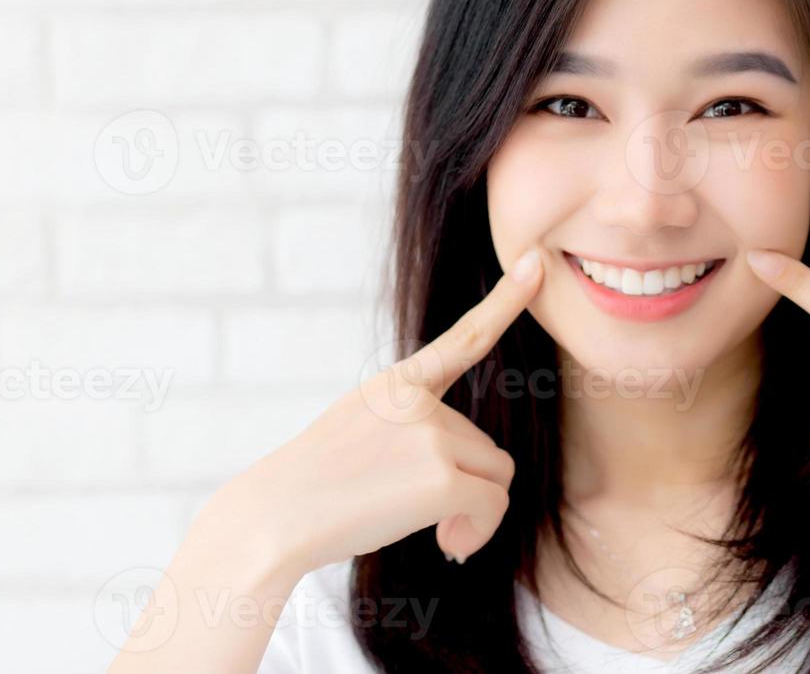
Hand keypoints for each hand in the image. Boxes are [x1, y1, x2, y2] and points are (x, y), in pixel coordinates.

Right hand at [241, 245, 545, 574]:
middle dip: (465, 485)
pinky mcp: (442, 478)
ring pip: (495, 477)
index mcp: (396, 383)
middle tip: (423, 514)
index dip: (504, 301)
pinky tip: (446, 545)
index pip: (463, 338)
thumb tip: (476, 471)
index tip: (533, 264)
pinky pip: (492, 506)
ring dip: (473, 511)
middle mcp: (417, 399)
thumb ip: (412, 426)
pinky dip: (476, 532)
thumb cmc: (316, 485)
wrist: (276, 515)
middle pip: (484, 446)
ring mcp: (431, 434)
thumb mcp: (359, 427)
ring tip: (432, 529)